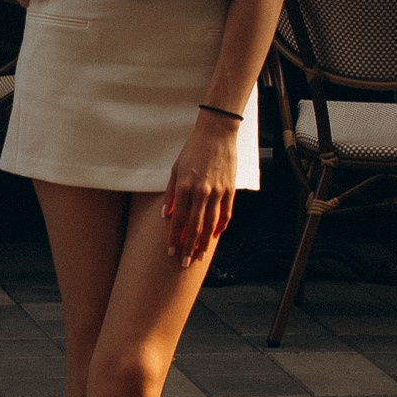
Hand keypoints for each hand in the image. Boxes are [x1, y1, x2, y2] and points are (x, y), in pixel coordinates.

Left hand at [162, 112, 237, 263]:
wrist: (216, 134)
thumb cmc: (192, 150)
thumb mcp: (175, 169)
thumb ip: (171, 194)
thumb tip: (166, 216)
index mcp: (184, 187)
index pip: (178, 219)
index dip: (174, 237)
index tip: (171, 251)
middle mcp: (201, 192)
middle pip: (194, 227)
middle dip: (189, 247)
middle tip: (185, 262)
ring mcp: (217, 192)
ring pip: (211, 224)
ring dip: (204, 242)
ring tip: (200, 255)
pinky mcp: (229, 190)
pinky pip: (225, 214)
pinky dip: (220, 227)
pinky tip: (215, 236)